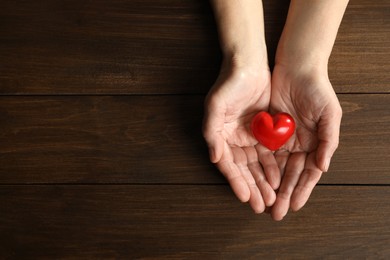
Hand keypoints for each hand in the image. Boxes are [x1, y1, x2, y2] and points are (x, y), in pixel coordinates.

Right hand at [203, 62, 278, 212]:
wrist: (248, 64)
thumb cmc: (229, 83)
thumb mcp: (215, 105)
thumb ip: (211, 132)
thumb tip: (214, 157)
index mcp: (220, 137)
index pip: (228, 165)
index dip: (236, 182)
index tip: (244, 197)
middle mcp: (233, 140)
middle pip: (243, 170)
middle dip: (252, 188)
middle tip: (261, 206)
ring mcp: (249, 137)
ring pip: (257, 165)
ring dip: (263, 182)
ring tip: (272, 198)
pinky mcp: (264, 132)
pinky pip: (269, 153)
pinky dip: (273, 167)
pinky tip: (279, 179)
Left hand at [270, 63, 341, 219]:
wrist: (296, 68)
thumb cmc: (317, 90)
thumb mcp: (330, 115)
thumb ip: (328, 141)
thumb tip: (322, 168)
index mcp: (315, 144)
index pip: (307, 173)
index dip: (301, 190)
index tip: (293, 206)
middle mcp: (298, 145)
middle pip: (289, 175)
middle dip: (283, 194)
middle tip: (275, 213)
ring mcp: (281, 139)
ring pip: (275, 167)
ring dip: (270, 185)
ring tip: (264, 202)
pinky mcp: (267, 131)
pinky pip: (262, 152)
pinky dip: (260, 167)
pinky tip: (255, 180)